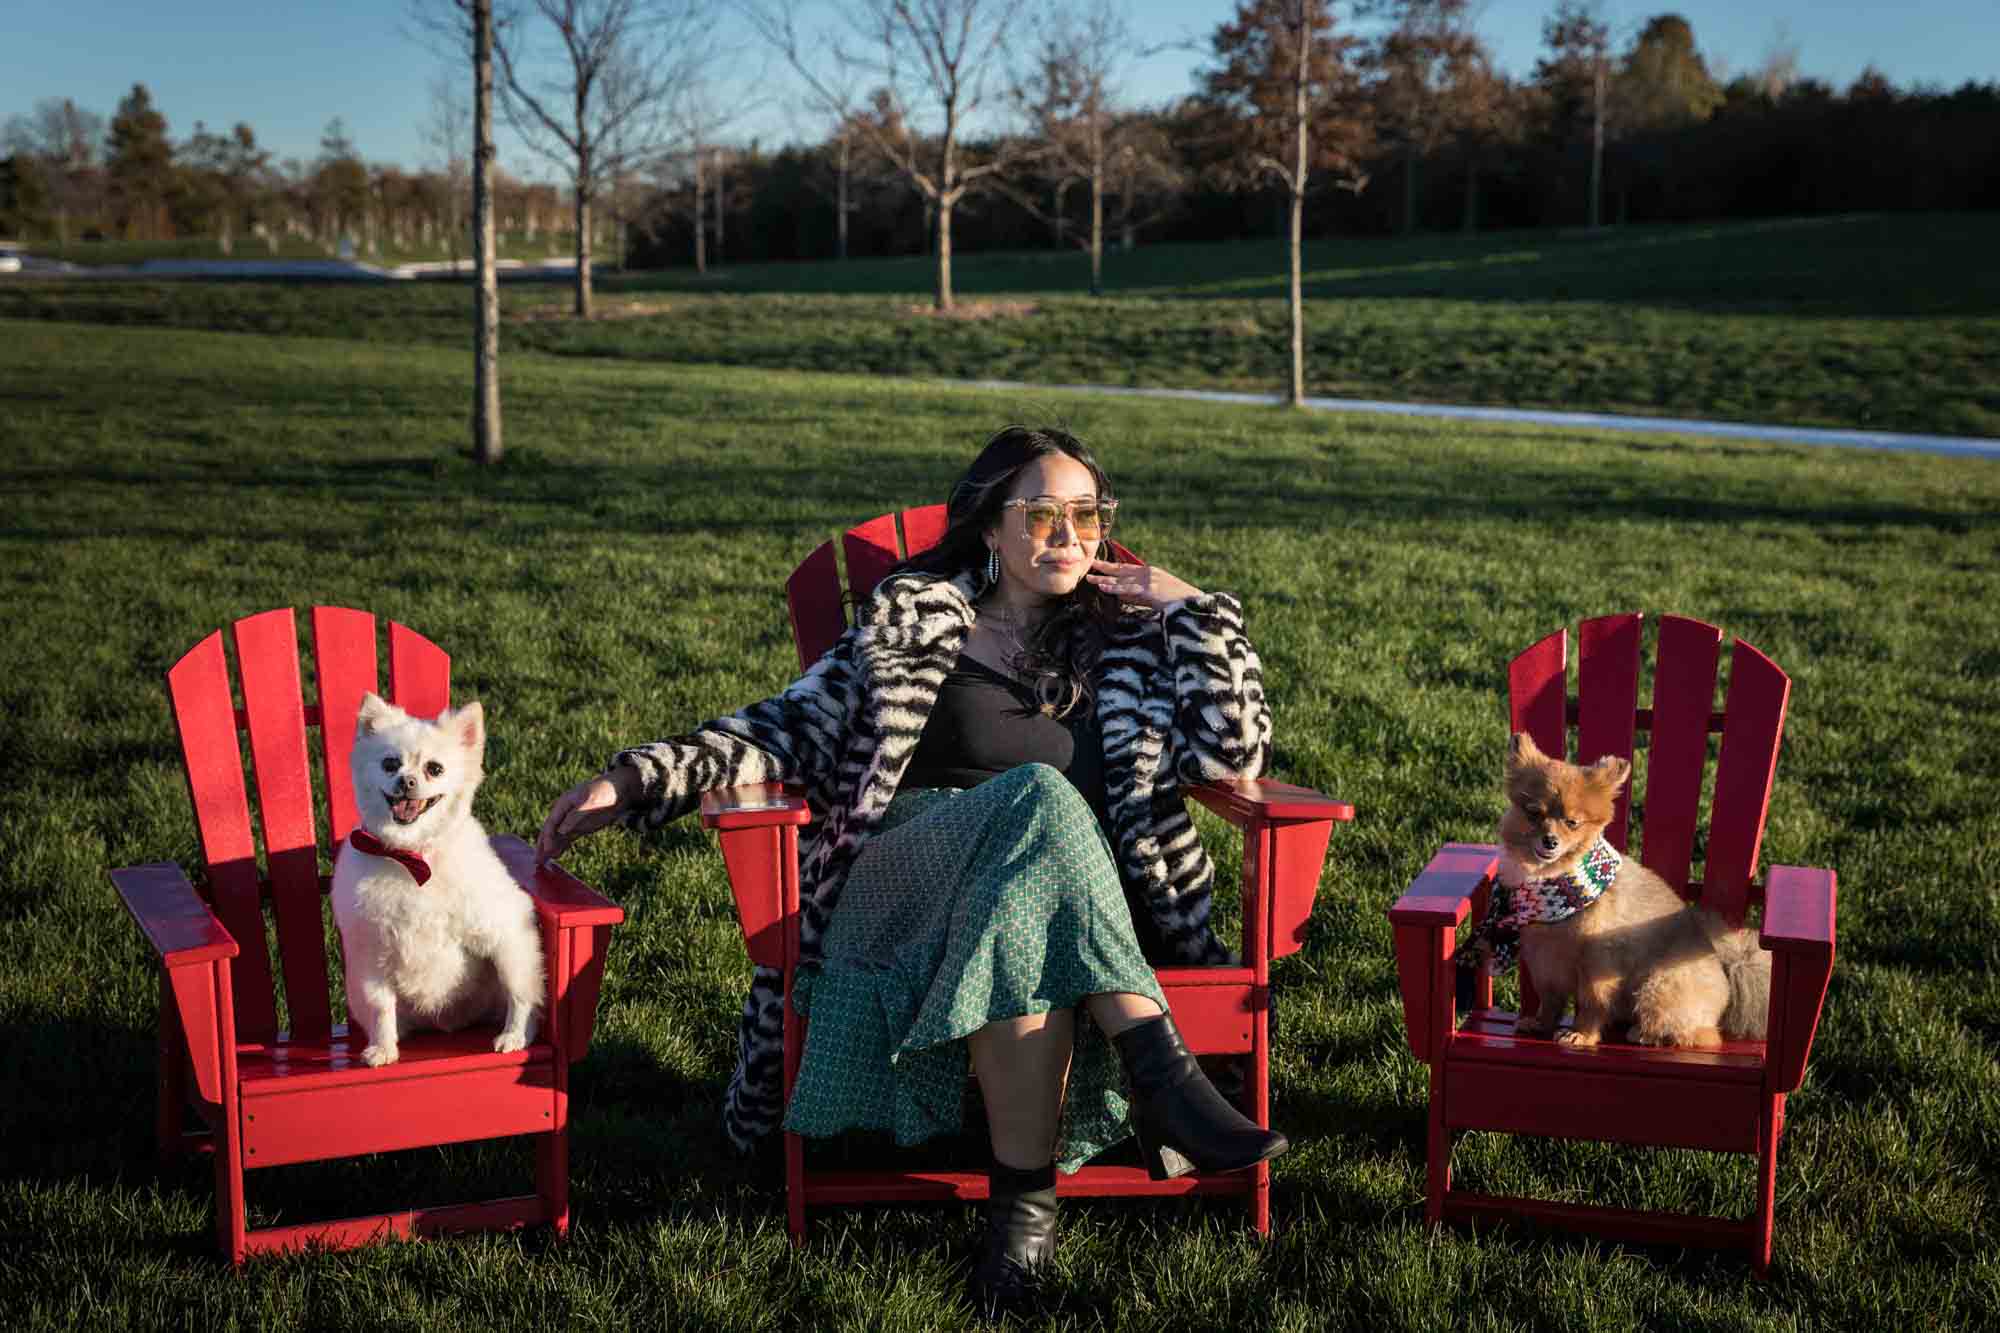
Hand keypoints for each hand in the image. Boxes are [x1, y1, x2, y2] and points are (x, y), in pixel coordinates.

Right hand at [536, 770, 633, 863]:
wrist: (621, 790)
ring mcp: (573, 820)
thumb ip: (575, 816)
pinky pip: (567, 838)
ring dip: (550, 847)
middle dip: (543, 844)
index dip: (548, 836)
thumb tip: (561, 831)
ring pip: (557, 836)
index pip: (552, 822)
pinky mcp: (581, 827)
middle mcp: (565, 812)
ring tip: (543, 862)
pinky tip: (556, 855)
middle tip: (537, 860)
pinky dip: (561, 846)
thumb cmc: (604, 791)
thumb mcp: (590, 801)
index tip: (548, 849)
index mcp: (564, 803)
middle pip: (551, 830)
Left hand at [1085, 558, 1201, 609]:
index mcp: (1152, 572)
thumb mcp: (1160, 594)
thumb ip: (1143, 593)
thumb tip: (1125, 596)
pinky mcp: (1150, 590)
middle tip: (1090, 565)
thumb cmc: (1179, 601)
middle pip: (1122, 570)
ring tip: (1089, 578)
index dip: (1114, 566)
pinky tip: (1103, 587)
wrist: (1195, 603)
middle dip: (1105, 567)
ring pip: (1122, 579)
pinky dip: (1115, 588)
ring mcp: (1149, 581)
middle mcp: (1149, 573)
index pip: (1128, 567)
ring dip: (1104, 579)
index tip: (1101, 564)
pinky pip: (1128, 589)